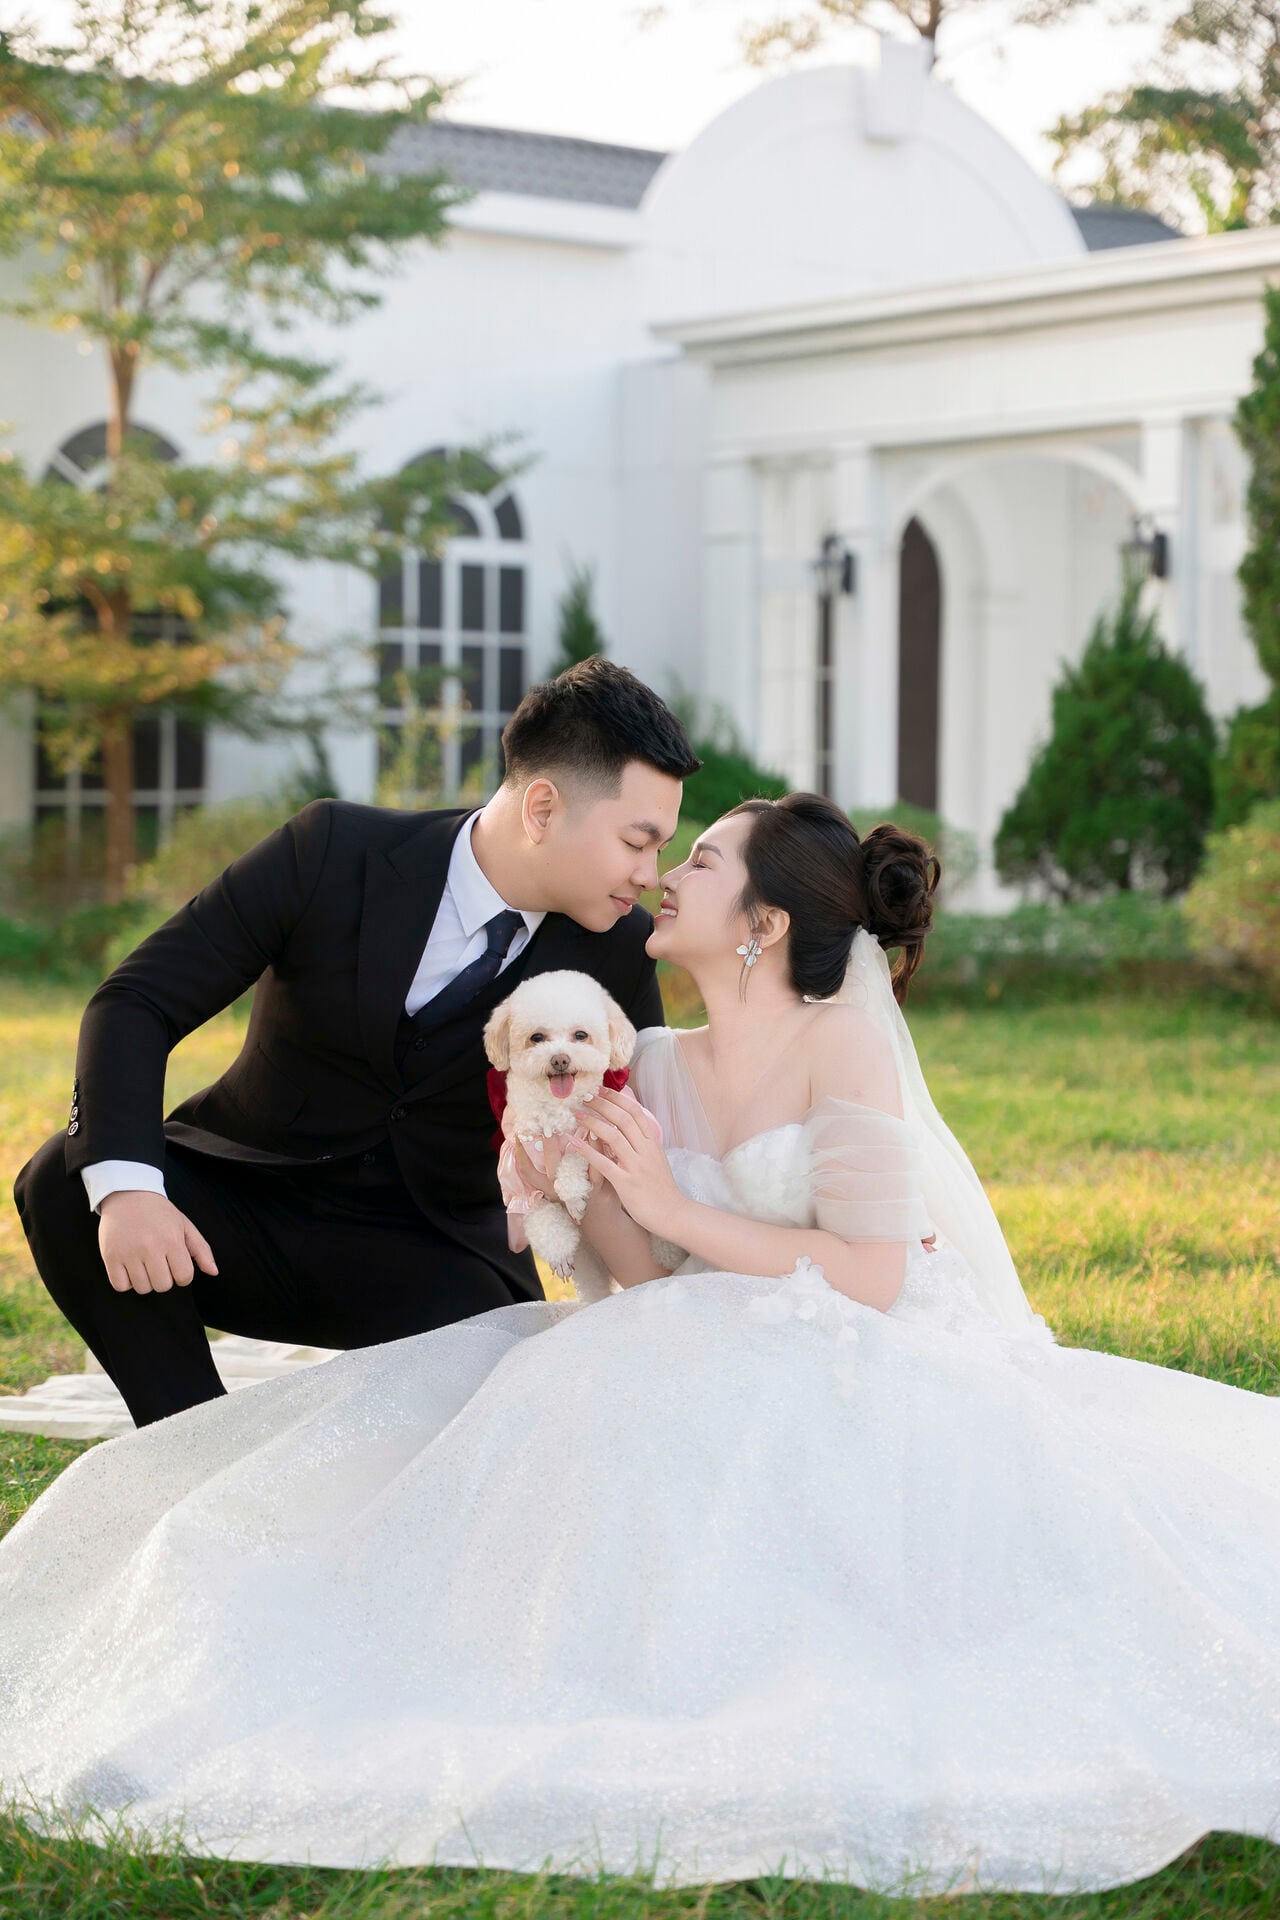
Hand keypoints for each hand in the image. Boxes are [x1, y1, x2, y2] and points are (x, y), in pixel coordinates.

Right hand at [98, 1191, 218, 1294]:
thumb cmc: (159, 1213)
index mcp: (172, 1240)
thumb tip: (214, 1272)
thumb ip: (201, 1250)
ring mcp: (128, 1253)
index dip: (182, 1275)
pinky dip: (126, 1282)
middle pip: (162, 1286)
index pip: (184, 1277)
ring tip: (143, 1263)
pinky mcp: (110, 1257)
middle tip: (159, 1263)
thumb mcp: (185, 1226)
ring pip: (142, 1288)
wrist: (128, 1195)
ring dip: (145, 1280)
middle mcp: (150, 1248)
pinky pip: (120, 1286)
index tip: (175, 1265)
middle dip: (164, 1279)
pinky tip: (129, 1268)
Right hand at [510, 1128, 608, 1197]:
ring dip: (575, 1142)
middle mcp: (560, 1189)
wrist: (600, 1217)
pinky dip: (595, 1147)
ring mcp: (579, 1188)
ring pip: (574, 1166)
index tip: (519, 1131)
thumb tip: (535, 1135)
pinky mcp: (598, 1186)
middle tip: (547, 1122)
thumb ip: (548, 1162)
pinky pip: (596, 1166)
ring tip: (575, 1121)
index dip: (519, 1152)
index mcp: (545, 1186)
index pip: (526, 1170)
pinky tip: (595, 1132)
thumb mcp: (557, 1181)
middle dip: (548, 1143)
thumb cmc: (575, 1192)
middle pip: (550, 1165)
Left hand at [564, 1086, 683, 1234]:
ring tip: (575, 1113)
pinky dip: (587, 1151)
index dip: (617, 1098)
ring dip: (592, 1122)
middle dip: (601, 1104)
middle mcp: (645, 1150)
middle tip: (583, 1096)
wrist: (672, 1213)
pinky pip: (604, 1163)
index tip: (600, 1089)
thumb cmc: (661, 1188)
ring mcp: (636, 1166)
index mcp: (652, 1143)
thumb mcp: (655, 1159)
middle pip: (622, 1119)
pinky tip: (574, 1142)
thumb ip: (642, 1143)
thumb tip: (625, 1126)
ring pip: (613, 1136)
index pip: (635, 1112)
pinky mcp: (626, 1183)